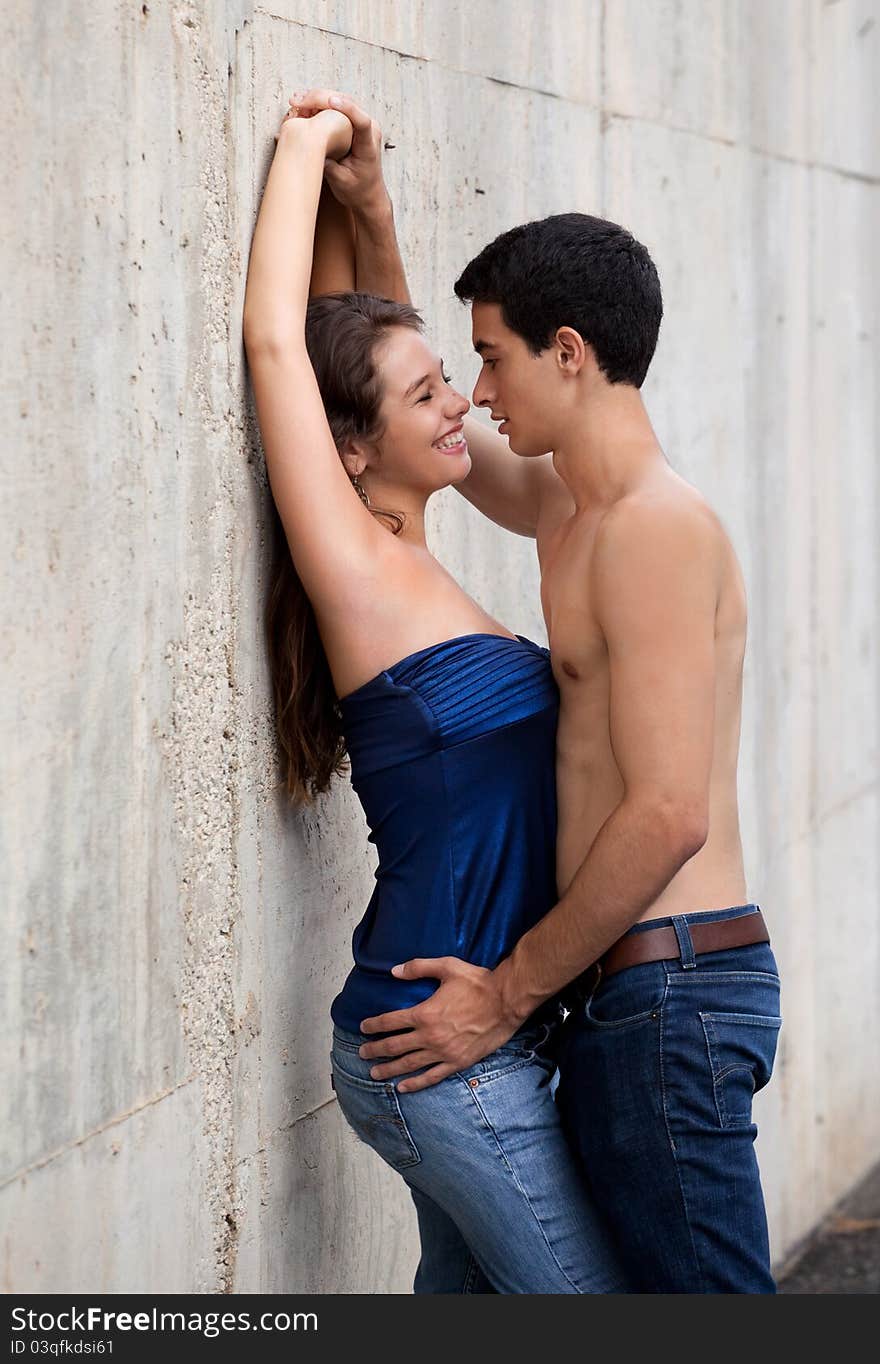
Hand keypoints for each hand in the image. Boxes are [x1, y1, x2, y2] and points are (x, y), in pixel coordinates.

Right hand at [287, 88, 388, 214]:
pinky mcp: (350, 123)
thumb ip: (327, 164)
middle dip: (320, 99)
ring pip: (339, 100)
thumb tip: (307, 145)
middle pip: (346, 102)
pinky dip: (318, 105)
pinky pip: (335, 108)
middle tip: (297, 102)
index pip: (362, 121)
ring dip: (317, 99)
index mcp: (368, 144)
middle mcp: (368, 128)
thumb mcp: (340, 181)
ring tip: (296, 103)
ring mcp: (359, 123)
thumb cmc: (358, 190)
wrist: (368, 194)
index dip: (347, 108)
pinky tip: (303, 106)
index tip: (330, 101)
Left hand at [358, 958, 518, 1092]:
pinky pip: (432, 1076)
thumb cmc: (477, 982)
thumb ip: (419, 967)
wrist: (506, 1002)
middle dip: (375, 1050)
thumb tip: (394, 971)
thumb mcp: (447, 967)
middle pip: (395, 1046)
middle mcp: (430, 1036)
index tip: (363, 1028)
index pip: (390, 1022)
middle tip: (361, 1053)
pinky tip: (403, 1087)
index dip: (374, 1025)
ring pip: (409, 1064)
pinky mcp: (458, 1062)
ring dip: (389, 1069)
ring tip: (374, 1073)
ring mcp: (443, 1052)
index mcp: (424, 1013)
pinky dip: (416, 1084)